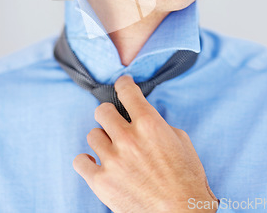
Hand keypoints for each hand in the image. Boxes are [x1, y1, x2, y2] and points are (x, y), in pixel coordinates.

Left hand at [73, 75, 217, 211]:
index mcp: (149, 123)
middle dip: (109, 115)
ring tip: (112, 150)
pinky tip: (96, 163)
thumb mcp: (181, 140)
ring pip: (92, 134)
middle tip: (115, 123)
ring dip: (102, 140)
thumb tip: (144, 119)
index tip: (122, 85)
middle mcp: (128, 137)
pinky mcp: (101, 181)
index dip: (123, 84)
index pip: (126, 91)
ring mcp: (113, 159)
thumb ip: (158, 124)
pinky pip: (80, 161)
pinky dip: (87, 161)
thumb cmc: (187, 179)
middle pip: (102, 110)